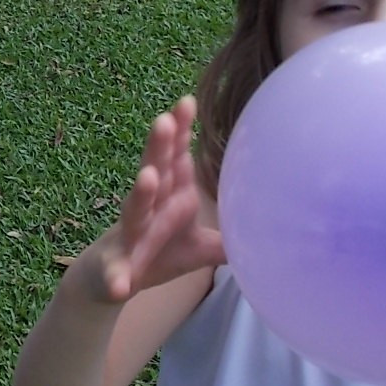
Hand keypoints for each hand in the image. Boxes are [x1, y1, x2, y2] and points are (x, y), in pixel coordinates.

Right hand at [86, 95, 226, 303]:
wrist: (108, 284)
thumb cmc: (158, 254)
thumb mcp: (200, 248)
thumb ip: (230, 237)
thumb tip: (277, 233)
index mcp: (169, 197)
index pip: (175, 158)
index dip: (180, 131)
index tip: (187, 102)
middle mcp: (147, 209)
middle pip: (154, 171)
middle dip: (159, 147)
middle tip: (165, 120)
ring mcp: (128, 237)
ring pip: (134, 211)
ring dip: (140, 194)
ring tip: (148, 177)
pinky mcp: (113, 268)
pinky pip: (115, 273)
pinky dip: (116, 277)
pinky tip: (119, 283)